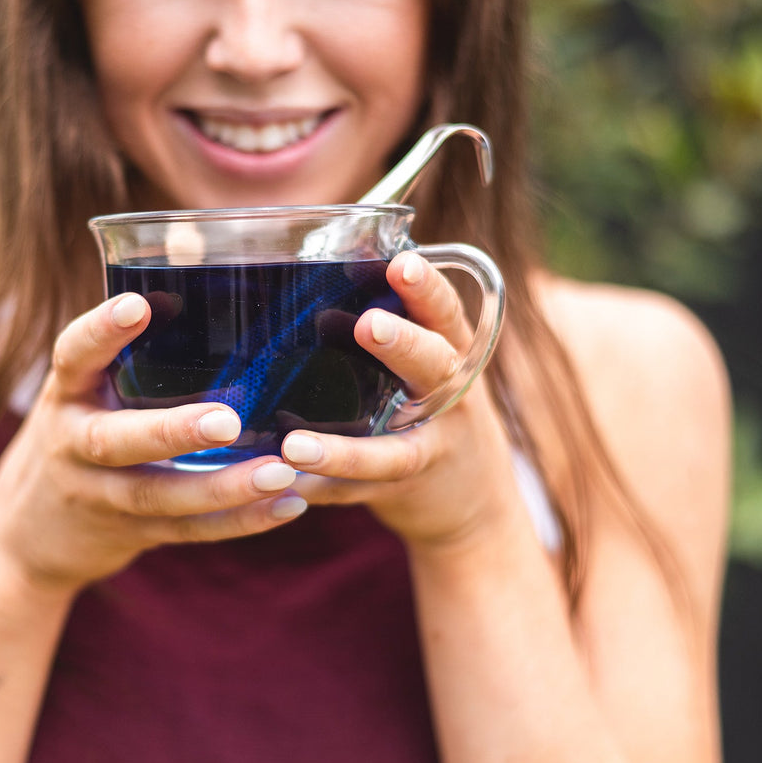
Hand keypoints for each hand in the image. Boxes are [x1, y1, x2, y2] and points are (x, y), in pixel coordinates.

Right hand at [0, 293, 307, 592]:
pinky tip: (289, 505)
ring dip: (223, 488)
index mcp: (66, 393)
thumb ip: (135, 335)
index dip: (100, 332)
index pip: (72, 355)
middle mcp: (74, 444)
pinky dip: (239, 522)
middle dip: (171, 432)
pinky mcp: (131, 534)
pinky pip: (187, 532)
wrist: (27, 534)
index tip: (136, 306)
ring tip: (281, 471)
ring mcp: (99, 495)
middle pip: (115, 440)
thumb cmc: (81, 428)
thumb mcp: (89, 384)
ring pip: (159, 496)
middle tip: (228, 420)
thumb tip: (190, 237)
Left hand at [279, 251, 521, 551]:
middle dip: (403, 345)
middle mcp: (450, 399)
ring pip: (395, 451)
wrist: (473, 500)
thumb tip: (319, 262)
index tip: (401, 263)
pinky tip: (288, 488)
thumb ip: (393, 323)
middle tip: (369, 325)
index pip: (444, 312)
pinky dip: (325, 491)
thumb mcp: (429, 364)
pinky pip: (363, 492)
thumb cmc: (432, 409)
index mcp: (451, 353)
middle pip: (434, 367)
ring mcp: (432, 450)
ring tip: (295, 445)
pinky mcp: (406, 492)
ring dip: (344, 451)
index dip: (426, 288)